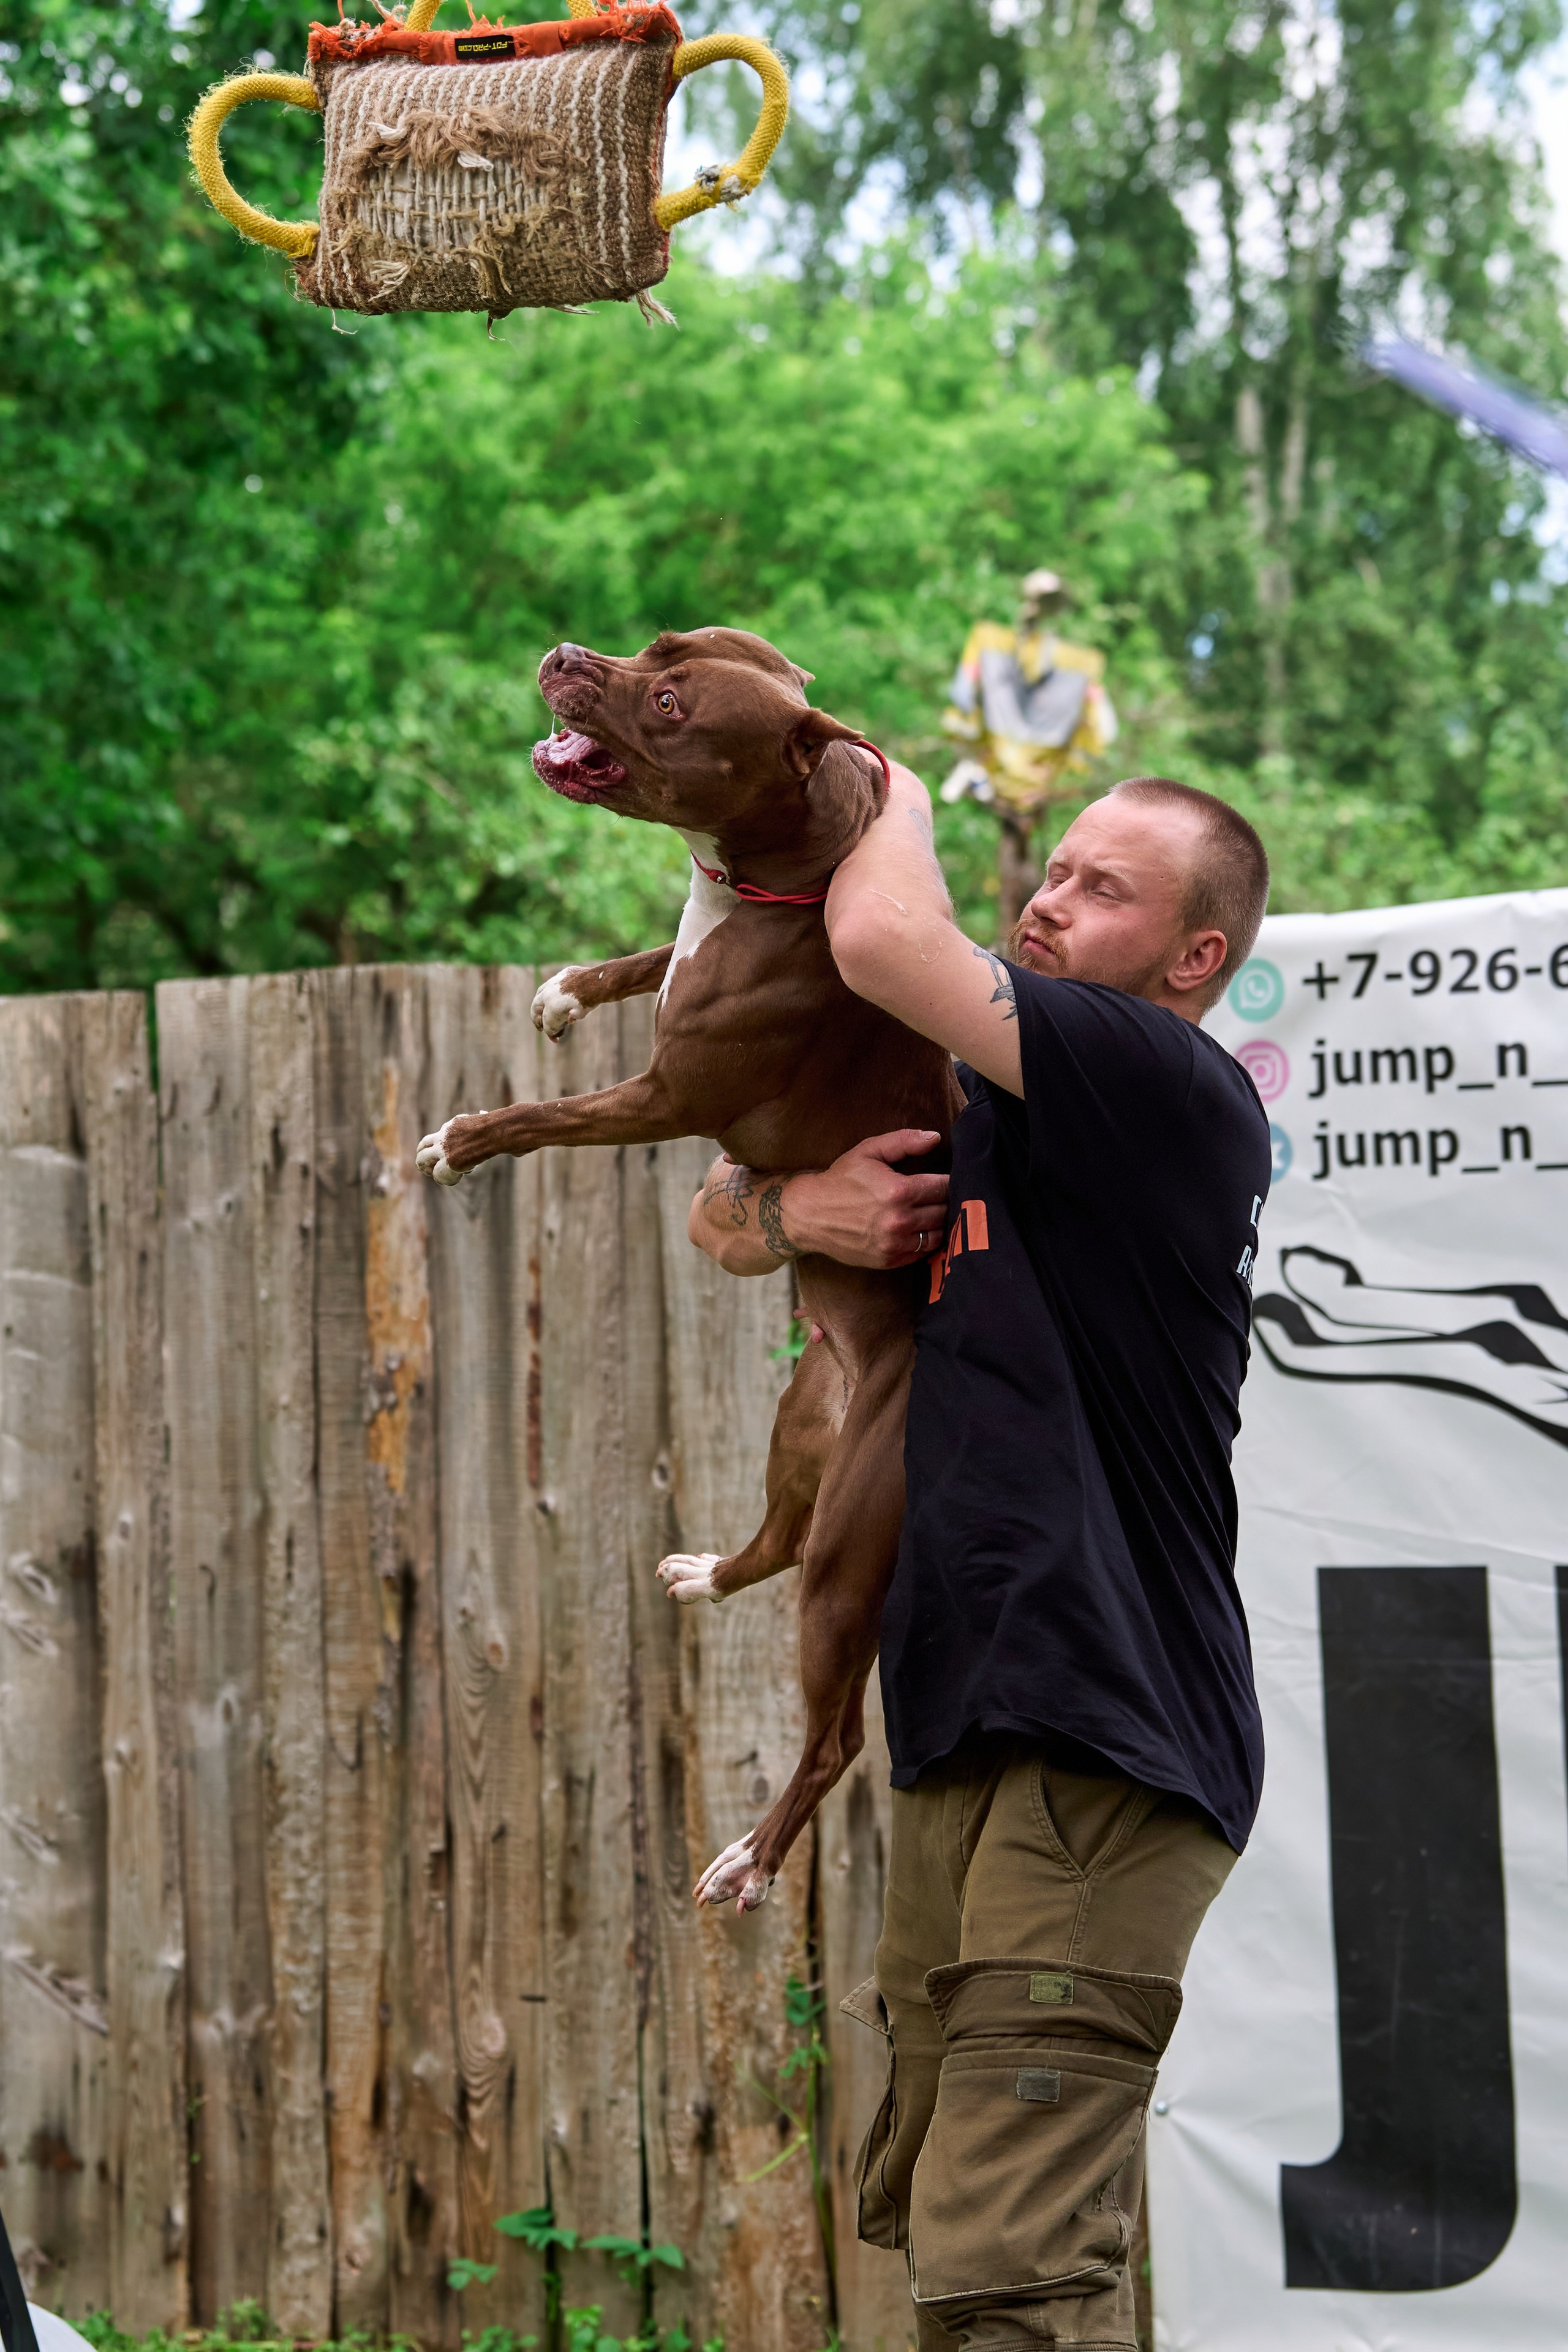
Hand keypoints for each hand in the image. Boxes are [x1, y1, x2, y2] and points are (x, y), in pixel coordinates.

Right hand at [779, 1130, 948, 1267]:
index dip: (948, 1181)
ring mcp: (894, 1244)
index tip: (945, 1179)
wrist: (810, 1214)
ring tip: (931, 1212)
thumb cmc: (840, 1179)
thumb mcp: (869, 1150)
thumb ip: (904, 1141)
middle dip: (945, 1201)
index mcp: (899, 1191)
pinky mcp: (889, 1260)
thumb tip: (936, 1137)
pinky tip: (919, 1229)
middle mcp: (900, 1220)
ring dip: (939, 1223)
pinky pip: (922, 1253)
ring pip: (938, 1234)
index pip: (944, 1187)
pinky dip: (925, 1241)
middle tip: (939, 1195)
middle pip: (944, 1211)